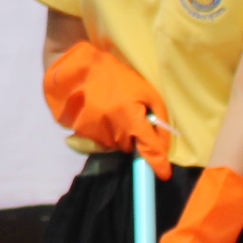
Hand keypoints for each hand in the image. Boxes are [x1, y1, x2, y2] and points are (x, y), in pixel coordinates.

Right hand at [43, 38, 175, 175]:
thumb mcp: (146, 90)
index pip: (150, 150)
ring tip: (111, 110)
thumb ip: (159, 117)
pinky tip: (98, 113)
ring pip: (113, 145)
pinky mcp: (80, 133)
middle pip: (129, 148)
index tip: (164, 175)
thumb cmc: (116, 75)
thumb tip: (163, 142)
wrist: (78, 67)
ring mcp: (95, 134)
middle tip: (129, 115)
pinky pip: (98, 139)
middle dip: (132, 137)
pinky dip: (102, 131)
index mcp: (131, 120)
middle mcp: (113, 131)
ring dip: (117, 134)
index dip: (158, 164)